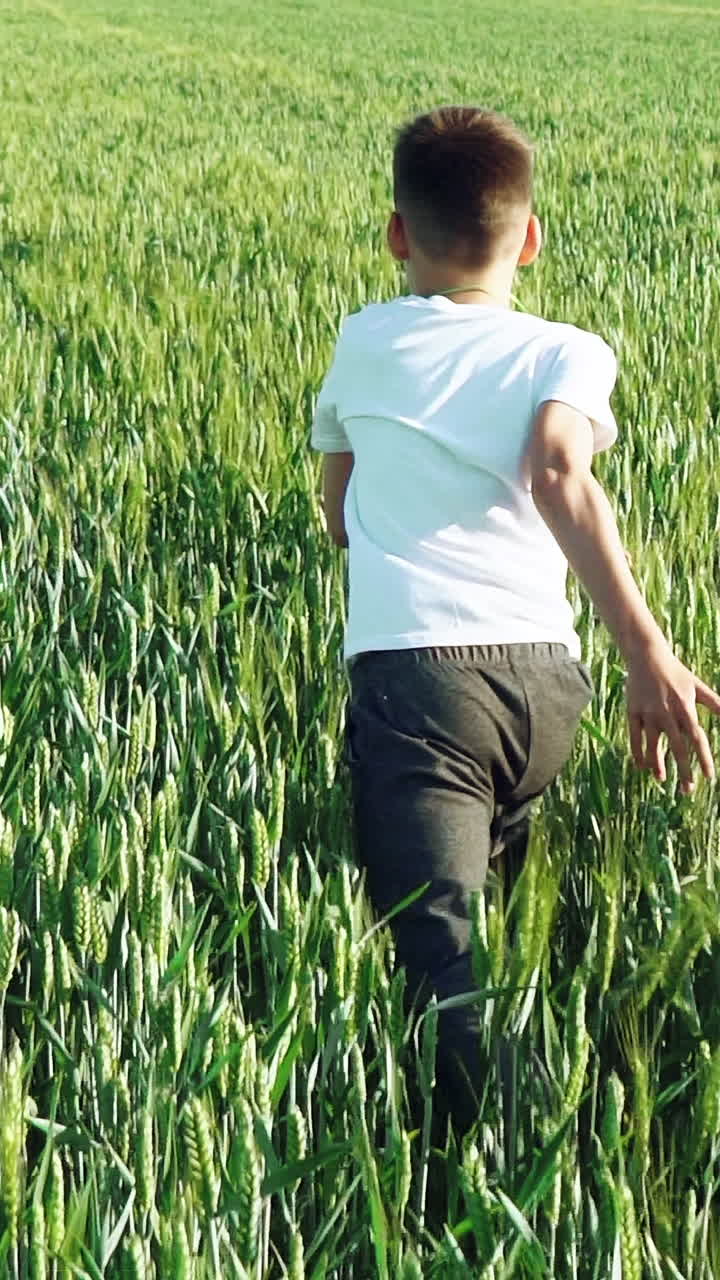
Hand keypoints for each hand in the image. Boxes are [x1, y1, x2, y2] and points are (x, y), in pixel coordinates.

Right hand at [626, 644, 719, 794]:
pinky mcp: (633, 711)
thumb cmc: (676, 672)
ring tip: (661, 780)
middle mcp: (667, 713)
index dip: (702, 759)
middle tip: (688, 790)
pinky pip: (634, 736)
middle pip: (677, 747)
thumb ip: (715, 703)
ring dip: (657, 764)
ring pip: (653, 744)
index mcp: (685, 708)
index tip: (708, 777)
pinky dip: (637, 752)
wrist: (647, 656)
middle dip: (683, 770)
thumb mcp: (697, 686)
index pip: (697, 739)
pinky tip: (642, 766)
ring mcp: (648, 713)